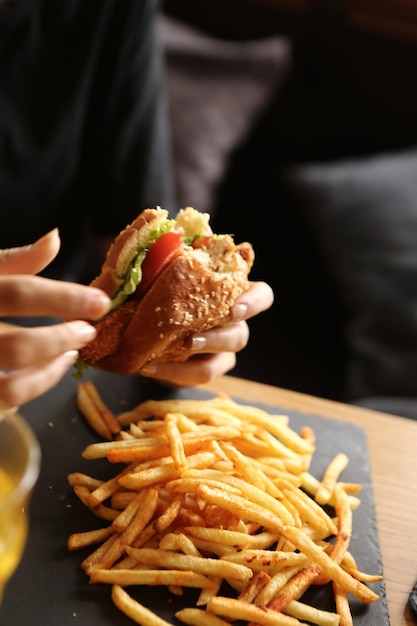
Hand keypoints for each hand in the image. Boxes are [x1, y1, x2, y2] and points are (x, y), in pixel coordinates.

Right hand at [0, 230, 110, 409]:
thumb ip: (11, 261)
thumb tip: (54, 239)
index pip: (17, 294)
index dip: (63, 298)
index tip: (100, 301)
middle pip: (18, 347)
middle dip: (61, 340)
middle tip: (87, 331)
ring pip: (12, 388)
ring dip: (50, 372)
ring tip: (70, 354)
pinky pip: (5, 404)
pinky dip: (32, 389)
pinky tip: (46, 372)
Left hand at [139, 280, 273, 385]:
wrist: (151, 331)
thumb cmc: (165, 296)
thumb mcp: (166, 279)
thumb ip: (168, 268)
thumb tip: (156, 255)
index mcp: (231, 295)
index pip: (261, 296)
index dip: (254, 302)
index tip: (235, 309)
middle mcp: (234, 323)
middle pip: (240, 333)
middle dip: (217, 338)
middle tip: (191, 340)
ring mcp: (223, 350)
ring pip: (222, 357)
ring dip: (195, 357)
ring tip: (164, 354)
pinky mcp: (208, 368)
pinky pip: (200, 373)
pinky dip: (174, 372)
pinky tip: (148, 366)